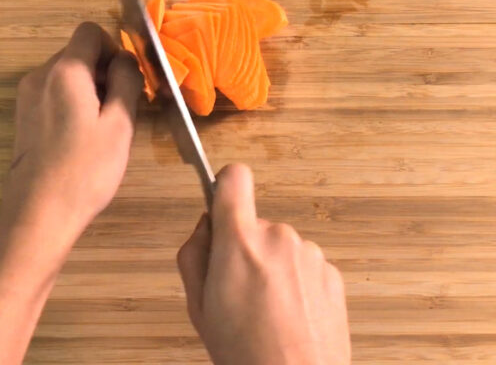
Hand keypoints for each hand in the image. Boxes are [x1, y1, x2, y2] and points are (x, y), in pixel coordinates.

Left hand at [2, 21, 142, 244]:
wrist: (39, 213)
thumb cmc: (86, 168)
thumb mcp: (120, 123)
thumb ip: (127, 81)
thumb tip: (126, 59)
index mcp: (65, 71)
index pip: (90, 32)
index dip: (114, 47)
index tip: (127, 79)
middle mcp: (40, 75)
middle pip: (78, 52)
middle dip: (104, 70)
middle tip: (122, 108)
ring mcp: (28, 96)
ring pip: (67, 74)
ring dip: (91, 87)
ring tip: (104, 126)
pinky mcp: (24, 116)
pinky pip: (55, 93)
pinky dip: (74, 101)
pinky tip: (83, 135)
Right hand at [177, 164, 350, 364]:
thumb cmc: (243, 351)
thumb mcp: (196, 303)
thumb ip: (194, 251)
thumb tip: (207, 224)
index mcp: (240, 240)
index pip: (234, 178)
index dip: (225, 185)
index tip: (222, 202)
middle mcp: (278, 236)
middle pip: (256, 223)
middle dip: (246, 246)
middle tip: (240, 290)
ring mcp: (309, 253)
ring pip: (281, 246)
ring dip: (273, 267)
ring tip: (269, 310)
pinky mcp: (331, 271)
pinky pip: (304, 264)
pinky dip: (296, 282)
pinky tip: (291, 315)